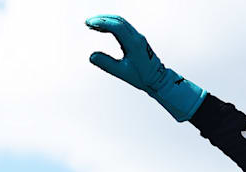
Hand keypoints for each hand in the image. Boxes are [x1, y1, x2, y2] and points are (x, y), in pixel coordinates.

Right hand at [86, 15, 204, 121]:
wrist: (157, 79)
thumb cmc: (143, 77)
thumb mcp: (122, 72)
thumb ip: (106, 64)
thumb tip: (92, 56)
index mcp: (134, 44)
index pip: (117, 27)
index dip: (102, 23)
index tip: (90, 24)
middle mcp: (137, 37)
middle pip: (118, 20)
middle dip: (101, 19)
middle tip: (88, 22)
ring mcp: (138, 37)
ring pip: (121, 22)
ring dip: (106, 20)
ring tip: (92, 24)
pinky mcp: (137, 38)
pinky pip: (123, 26)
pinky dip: (112, 24)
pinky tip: (103, 29)